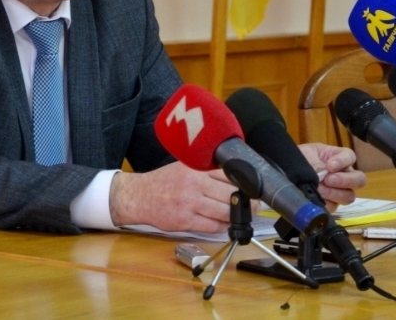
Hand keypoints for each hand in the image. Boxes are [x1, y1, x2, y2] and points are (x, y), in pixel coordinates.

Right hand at [109, 162, 257, 232]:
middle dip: (248, 203)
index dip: (245, 184)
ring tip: (245, 217)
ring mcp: (189, 203)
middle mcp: (193, 184)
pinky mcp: (185, 220)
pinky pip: (212, 226)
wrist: (139, 196)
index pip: (228, 174)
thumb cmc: (163, 181)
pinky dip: (223, 227)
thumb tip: (234, 178)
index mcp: (195, 168)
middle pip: (230, 194)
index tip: (254, 189)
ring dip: (237, 217)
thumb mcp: (184, 167)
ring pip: (224, 212)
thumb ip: (205, 170)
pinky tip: (226, 225)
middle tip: (256, 206)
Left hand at [298, 142, 366, 211]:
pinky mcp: (330, 203)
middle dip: (345, 180)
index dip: (343, 161)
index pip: (350, 157)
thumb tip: (323, 176)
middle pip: (359, 180)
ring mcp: (338, 190)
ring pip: (349, 196)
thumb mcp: (307, 155)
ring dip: (335, 194)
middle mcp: (343, 174)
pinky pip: (334, 207)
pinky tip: (316, 199)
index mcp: (337, 157)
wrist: (284, 171)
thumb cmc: (299, 158)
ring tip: (320, 190)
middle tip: (329, 180)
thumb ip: (318, 164)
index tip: (330, 165)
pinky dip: (326, 203)